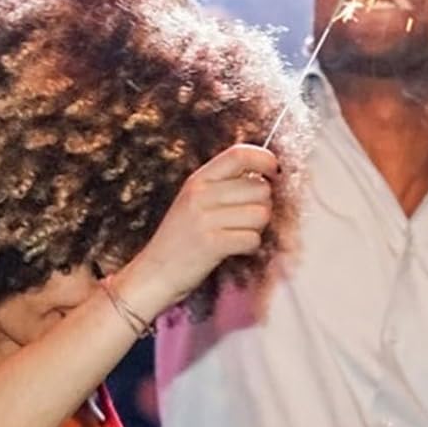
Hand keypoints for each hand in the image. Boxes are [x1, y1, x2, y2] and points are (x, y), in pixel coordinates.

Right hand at [118, 143, 276, 316]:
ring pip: (261, 214)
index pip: (240, 154)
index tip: (274, 172)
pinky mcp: (211, 244)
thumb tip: (265, 174)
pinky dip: (249, 247)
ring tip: (235, 234)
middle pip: (260, 188)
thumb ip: (224, 185)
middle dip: (262, 206)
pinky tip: (232, 249)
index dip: (265, 159)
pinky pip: (252, 239)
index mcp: (198, 180)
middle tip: (242, 220)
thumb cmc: (181, 238)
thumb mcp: (194, 201)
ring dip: (256, 228)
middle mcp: (200, 195)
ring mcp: (204, 219)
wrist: (153, 273)